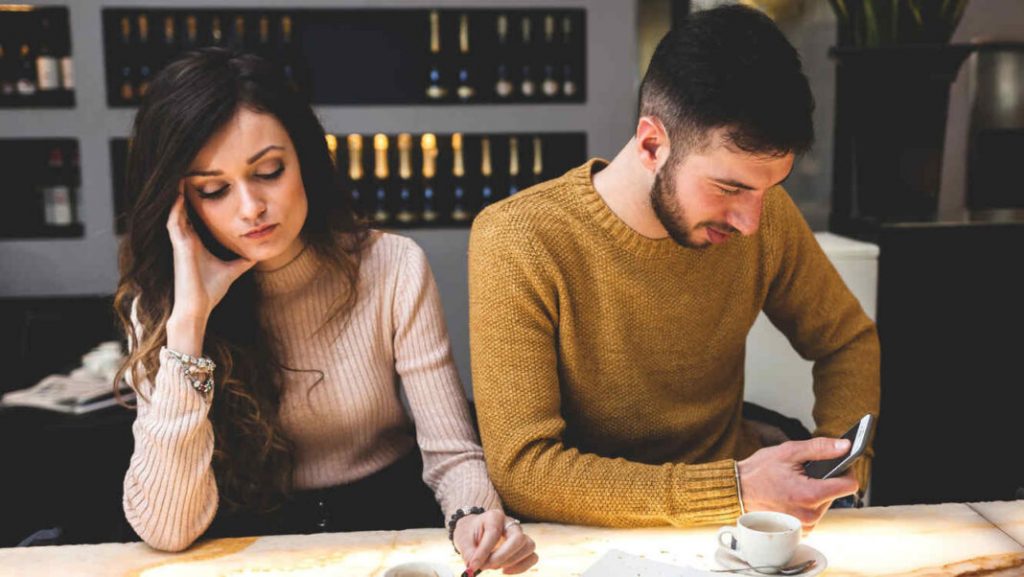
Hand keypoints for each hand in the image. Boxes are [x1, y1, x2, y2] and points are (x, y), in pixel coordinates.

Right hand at [166, 192, 253, 351]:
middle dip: (186, 194)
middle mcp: (185, 241)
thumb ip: (241, 261)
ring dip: (178, 197)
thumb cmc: (210, 291)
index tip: (204, 186)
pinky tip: (180, 197)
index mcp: (195, 243)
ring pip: (176, 214)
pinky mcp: (179, 248)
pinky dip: (176, 210)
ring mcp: (180, 243)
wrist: (198, 307)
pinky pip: (174, 224)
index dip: (195, 202)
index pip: (194, 217)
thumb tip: (255, 256)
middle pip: (183, 211)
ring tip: (182, 178)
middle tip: (189, 175)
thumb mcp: (232, 270)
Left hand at [452, 509, 536, 574]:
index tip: (473, 565)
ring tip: (495, 567)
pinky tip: (505, 570)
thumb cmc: (471, 534)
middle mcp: (511, 523)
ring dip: (512, 561)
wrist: (475, 532)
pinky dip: (521, 567)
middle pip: (518, 538)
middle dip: (503, 556)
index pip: (494, 532)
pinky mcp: (524, 547)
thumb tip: (474, 567)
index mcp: (495, 516)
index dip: (484, 551)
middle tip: (488, 566)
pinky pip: (533, 557)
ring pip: (528, 546)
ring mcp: (520, 534)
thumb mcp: (464, 540)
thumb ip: (469, 553)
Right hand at [737, 438, 859, 530]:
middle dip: (826, 480)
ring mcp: (805, 526)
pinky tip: (792, 496)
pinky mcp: (801, 530)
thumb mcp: (789, 452)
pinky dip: (809, 503)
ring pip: (827, 503)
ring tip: (794, 485)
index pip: (850, 485)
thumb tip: (845, 446)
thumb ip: (820, 448)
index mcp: (810, 495)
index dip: (845, 470)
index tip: (835, 463)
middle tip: (803, 474)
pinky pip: (816, 513)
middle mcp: (810, 515)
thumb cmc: (759, 471)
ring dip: (817, 492)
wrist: (736, 491)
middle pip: (837, 493)